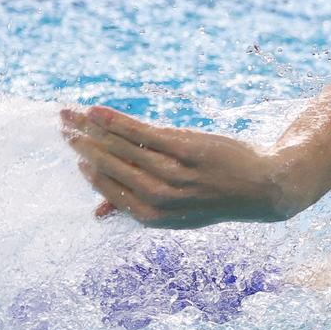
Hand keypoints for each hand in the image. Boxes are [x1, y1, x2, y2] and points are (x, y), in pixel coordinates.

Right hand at [61, 106, 296, 227]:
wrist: (266, 187)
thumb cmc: (218, 196)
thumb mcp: (179, 212)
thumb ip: (138, 208)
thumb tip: (96, 214)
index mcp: (156, 218)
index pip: (110, 191)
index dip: (90, 171)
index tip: (75, 154)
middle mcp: (163, 199)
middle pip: (113, 167)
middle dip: (84, 146)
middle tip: (63, 128)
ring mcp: (176, 175)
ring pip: (124, 149)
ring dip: (93, 130)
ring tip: (73, 116)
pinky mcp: (189, 151)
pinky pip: (144, 134)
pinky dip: (117, 122)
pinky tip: (98, 111)